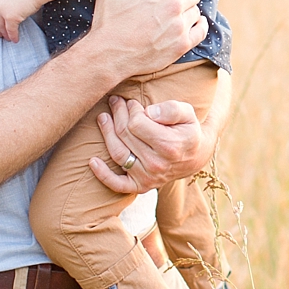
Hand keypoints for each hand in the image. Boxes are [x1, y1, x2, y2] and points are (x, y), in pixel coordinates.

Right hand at [89, 0, 205, 78]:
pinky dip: (200, 26)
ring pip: (196, 11)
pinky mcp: (182, 44)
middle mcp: (173, 5)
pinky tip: (195, 24)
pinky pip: (202, 30)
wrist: (108, 55)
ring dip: (189, 12)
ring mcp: (179, 26)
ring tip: (178, 15)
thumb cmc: (108, 21)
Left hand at [89, 94, 214, 193]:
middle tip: (116, 102)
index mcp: (169, 146)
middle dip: (118, 114)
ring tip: (103, 117)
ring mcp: (148, 177)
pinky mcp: (140, 186)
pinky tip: (92, 161)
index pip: (137, 124)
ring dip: (106, 133)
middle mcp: (157, 164)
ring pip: (118, 153)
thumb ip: (171, 109)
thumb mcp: (188, 113)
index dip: (132, 110)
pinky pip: (117, 184)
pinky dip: (102, 174)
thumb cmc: (188, 130)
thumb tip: (149, 113)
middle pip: (125, 135)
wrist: (195, 156)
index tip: (133, 103)